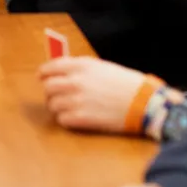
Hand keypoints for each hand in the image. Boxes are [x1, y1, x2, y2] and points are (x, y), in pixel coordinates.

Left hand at [40, 57, 155, 133]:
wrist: (144, 103)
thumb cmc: (126, 84)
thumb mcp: (102, 67)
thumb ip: (80, 68)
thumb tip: (61, 71)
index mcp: (80, 66)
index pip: (50, 68)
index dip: (44, 73)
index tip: (42, 77)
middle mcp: (75, 82)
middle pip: (47, 87)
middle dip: (50, 92)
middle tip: (55, 95)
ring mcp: (77, 100)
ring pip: (52, 104)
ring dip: (57, 107)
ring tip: (68, 108)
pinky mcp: (82, 118)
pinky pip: (62, 120)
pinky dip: (66, 119)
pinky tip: (75, 118)